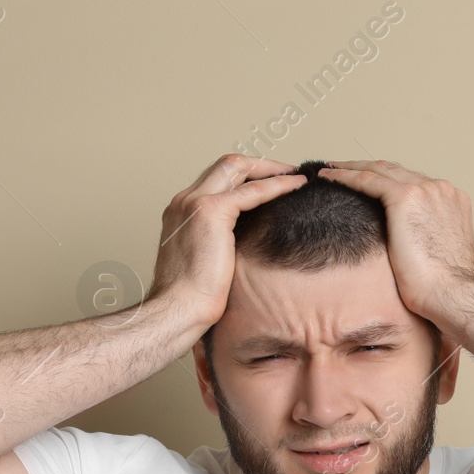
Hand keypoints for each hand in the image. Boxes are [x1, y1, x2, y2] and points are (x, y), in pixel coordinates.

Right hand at [147, 154, 307, 327]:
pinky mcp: (210, 211)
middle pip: (225, 165)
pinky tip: (294, 186)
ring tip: (295, 175)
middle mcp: (184, 201)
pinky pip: (251, 190)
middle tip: (287, 171)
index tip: (270, 183)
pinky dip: (276, 185)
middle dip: (260, 164)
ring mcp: (195, 202)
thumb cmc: (191, 299)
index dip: (245, 177)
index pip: (216, 180)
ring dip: (270, 168)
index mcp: (180, 212)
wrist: (179, 309)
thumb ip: (218, 244)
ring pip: (237, 167)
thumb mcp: (204, 262)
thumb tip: (244, 247)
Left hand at [315, 159, 473, 325]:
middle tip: (343, 169)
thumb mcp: (448, 258)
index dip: (387, 180)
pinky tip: (330, 177)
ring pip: (379, 169)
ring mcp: (424, 190)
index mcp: (452, 202)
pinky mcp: (405, 198)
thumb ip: (441, 245)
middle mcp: (440, 190)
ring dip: (352, 168)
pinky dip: (346, 176)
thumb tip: (434, 254)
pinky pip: (368, 180)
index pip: (413, 182)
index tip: (369, 184)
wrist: (453, 294)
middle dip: (368, 168)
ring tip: (331, 170)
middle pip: (395, 170)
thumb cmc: (448, 288)